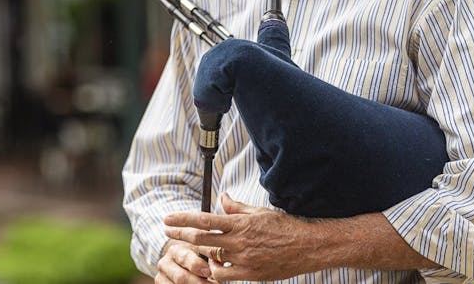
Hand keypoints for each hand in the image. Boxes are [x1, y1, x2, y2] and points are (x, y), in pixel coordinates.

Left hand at [164, 192, 315, 281]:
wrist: (307, 246)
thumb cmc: (283, 226)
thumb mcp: (258, 211)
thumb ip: (236, 207)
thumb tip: (223, 197)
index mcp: (239, 223)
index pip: (203, 219)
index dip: (182, 219)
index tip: (168, 218)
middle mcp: (238, 241)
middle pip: (200, 239)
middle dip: (180, 235)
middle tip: (167, 231)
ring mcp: (244, 260)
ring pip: (210, 258)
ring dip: (197, 254)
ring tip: (187, 251)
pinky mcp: (250, 275)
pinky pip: (224, 276)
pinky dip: (214, 272)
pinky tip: (210, 268)